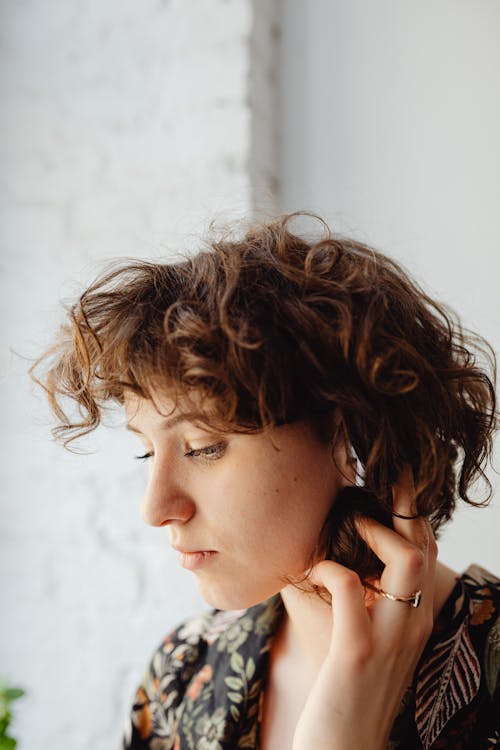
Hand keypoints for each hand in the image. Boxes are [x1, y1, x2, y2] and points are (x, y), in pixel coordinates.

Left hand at [292, 465, 437, 749]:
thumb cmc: (349, 692)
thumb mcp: (368, 642)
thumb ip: (368, 606)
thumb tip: (341, 561)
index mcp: (416, 617)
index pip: (426, 551)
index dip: (412, 513)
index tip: (396, 477)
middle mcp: (413, 622)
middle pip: (423, 545)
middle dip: (405, 502)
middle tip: (384, 471)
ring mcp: (390, 636)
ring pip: (405, 558)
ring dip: (375, 531)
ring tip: (349, 522)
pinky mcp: (357, 650)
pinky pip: (348, 587)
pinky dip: (329, 566)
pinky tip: (313, 568)